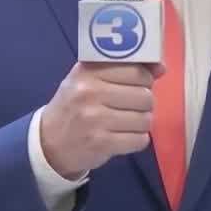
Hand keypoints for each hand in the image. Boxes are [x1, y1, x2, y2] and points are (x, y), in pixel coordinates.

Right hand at [37, 60, 164, 180]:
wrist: (49, 142)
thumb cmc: (74, 105)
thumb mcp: (88, 79)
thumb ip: (123, 69)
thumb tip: (161, 67)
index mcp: (88, 72)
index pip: (136, 71)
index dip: (145, 79)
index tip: (137, 85)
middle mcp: (90, 93)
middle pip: (145, 96)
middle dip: (144, 103)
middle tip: (132, 106)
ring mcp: (96, 119)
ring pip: (145, 119)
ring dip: (142, 123)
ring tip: (127, 122)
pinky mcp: (101, 143)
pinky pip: (140, 140)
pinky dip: (137, 140)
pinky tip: (124, 136)